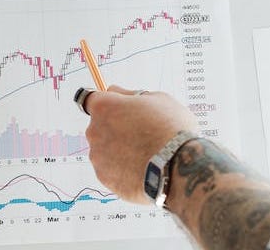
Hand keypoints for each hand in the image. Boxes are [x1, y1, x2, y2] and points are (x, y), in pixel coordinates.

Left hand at [83, 85, 198, 202]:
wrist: (179, 169)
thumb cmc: (171, 130)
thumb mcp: (158, 99)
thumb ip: (130, 94)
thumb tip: (115, 91)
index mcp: (104, 107)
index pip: (90, 99)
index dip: (106, 104)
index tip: (116, 109)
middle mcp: (95, 131)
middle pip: (99, 126)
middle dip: (115, 128)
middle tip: (141, 134)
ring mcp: (98, 156)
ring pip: (105, 150)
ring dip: (119, 150)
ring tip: (145, 155)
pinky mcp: (105, 178)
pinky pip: (111, 170)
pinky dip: (123, 169)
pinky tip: (143, 169)